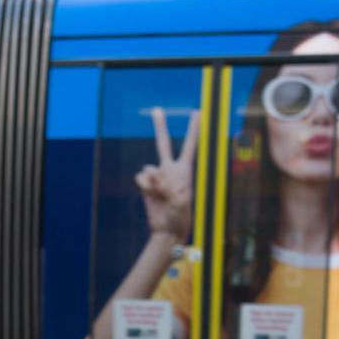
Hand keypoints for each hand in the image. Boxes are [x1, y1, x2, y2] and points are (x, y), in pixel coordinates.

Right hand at [135, 107, 199, 241]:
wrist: (167, 229)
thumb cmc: (180, 216)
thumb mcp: (181, 202)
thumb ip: (168, 187)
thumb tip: (155, 178)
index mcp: (185, 170)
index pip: (189, 145)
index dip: (193, 129)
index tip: (197, 112)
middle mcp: (170, 169)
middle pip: (163, 143)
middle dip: (160, 126)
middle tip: (157, 109)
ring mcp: (157, 176)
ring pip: (148, 168)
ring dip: (153, 182)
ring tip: (161, 195)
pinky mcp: (146, 184)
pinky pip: (141, 178)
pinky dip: (145, 186)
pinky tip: (152, 196)